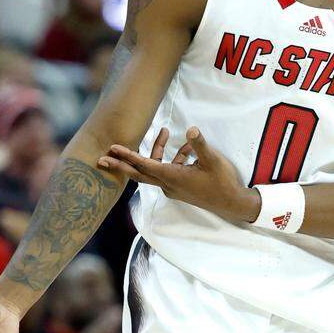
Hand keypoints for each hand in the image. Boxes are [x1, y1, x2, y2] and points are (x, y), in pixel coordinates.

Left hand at [99, 127, 258, 223]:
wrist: (231, 203)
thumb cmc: (222, 182)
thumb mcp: (213, 160)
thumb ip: (200, 144)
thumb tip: (190, 129)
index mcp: (173, 177)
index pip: (145, 165)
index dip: (128, 156)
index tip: (112, 149)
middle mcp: (168, 184)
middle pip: (138, 174)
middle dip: (120, 165)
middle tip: (102, 158)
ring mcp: (173, 187)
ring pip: (155, 169)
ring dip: (156, 152)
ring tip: (164, 132)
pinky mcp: (179, 187)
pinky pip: (167, 170)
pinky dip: (172, 158)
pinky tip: (187, 148)